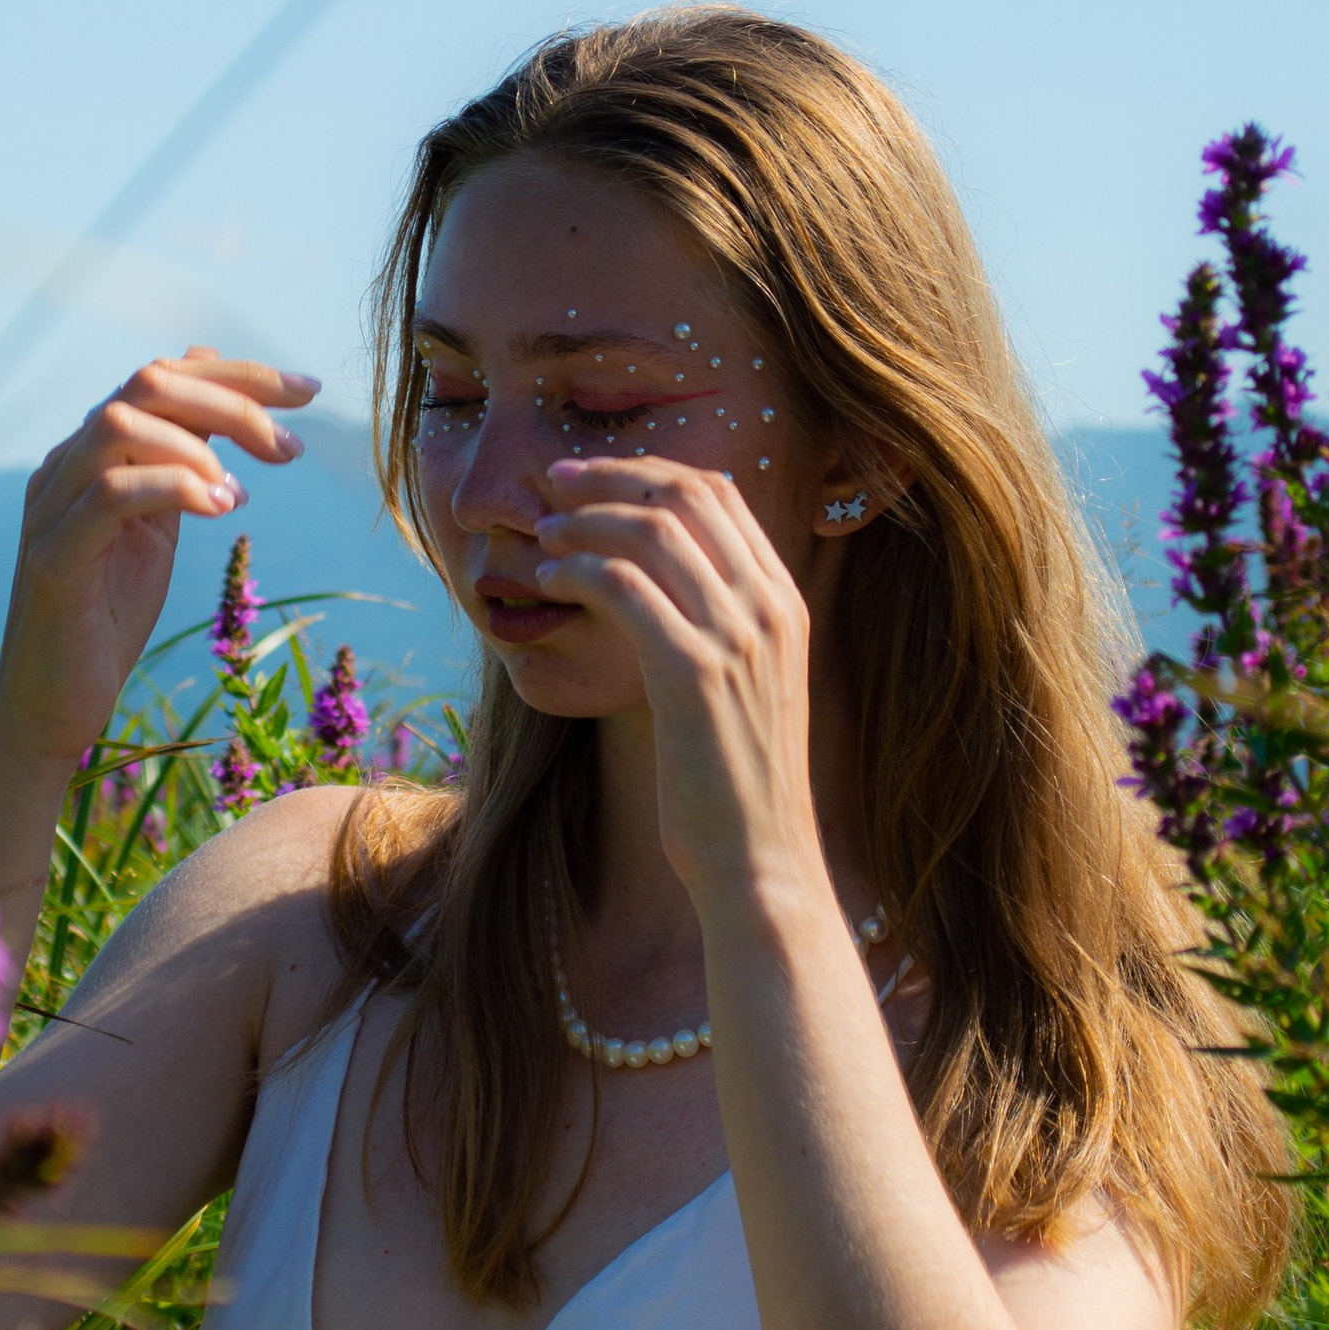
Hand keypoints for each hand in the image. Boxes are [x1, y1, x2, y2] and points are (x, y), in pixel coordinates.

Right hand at [0, 348, 317, 768]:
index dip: (238, 374)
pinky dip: (175, 489)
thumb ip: (180, 457)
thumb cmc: (106, 618)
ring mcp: (52, 508)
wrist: (52, 705)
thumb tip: (207, 371)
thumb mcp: (157, 526)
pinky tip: (222, 511)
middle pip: (146, 384)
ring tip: (245, 492)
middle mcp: (64, 467)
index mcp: (89, 456)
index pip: (161, 378)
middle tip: (290, 447)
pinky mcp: (54, 557)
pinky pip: (110, 494)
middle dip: (233, 399)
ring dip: (201, 446)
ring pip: (121, 425)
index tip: (308, 392)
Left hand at [532, 455, 824, 916]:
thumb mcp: (743, 687)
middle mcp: (769, 607)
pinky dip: (578, 572)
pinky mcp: (694, 673)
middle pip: (684, 496)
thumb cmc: (735, 783)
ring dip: (585, 522)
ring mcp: (737, 638)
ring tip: (544, 535)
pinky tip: (549, 582)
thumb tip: (657, 585)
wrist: (759, 857)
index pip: (719, 493)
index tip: (591, 477)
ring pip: (651, 532)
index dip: (646, 472)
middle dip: (610, 477)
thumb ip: (716, 627)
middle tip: (553, 483)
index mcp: (784, 602)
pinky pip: (625, 589)